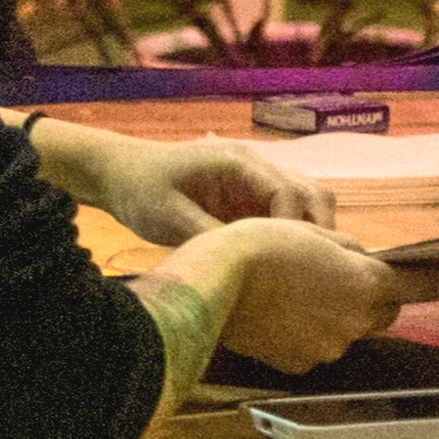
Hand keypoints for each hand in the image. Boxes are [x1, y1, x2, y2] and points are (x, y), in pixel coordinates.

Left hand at [41, 123, 338, 245]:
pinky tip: (286, 271)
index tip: (287, 263)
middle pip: (312, 193)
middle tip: (312, 274)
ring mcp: (255, 184)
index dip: (297, 228)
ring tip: (304, 275)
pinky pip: (285, 218)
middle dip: (320, 232)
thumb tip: (249, 265)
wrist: (119, 174)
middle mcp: (256, 168)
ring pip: (306, 204)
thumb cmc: (140, 190)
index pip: (290, 191)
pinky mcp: (248, 202)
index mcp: (239, 162)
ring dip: (311, 236)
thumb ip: (210, 236)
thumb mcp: (169, 217)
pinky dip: (294, 240)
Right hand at [161, 221, 428, 374]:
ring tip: (296, 291)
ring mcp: (328, 349)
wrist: (215, 284)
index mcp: (367, 285)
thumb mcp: (313, 231)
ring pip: (346, 330)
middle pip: (381, 312)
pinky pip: (316, 346)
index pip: (417, 287)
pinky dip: (308, 332)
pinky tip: (280, 313)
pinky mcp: (299, 366)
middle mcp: (356, 323)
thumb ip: (348, 252)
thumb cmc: (264, 243)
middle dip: (372, 297)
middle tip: (341, 275)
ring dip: (336, 314)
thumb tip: (360, 263)